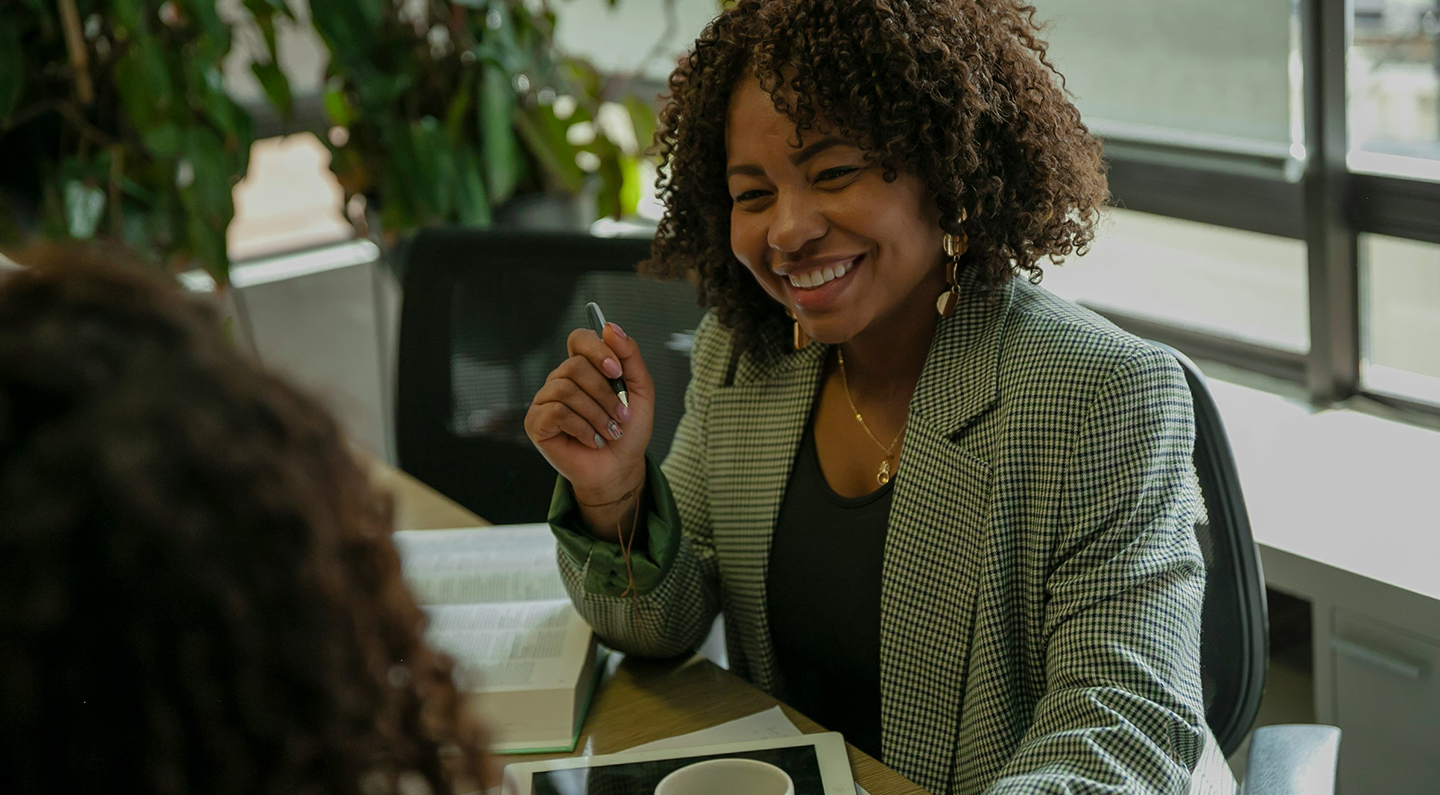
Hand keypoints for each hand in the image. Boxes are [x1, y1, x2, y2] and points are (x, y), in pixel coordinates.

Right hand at [525, 321, 653, 516]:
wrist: (620, 467)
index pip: (579, 339)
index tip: (617, 371)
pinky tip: (592, 439)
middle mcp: (560, 380)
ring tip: (610, 431)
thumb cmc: (627, 429)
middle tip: (622, 414)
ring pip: (566, 389)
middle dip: (605, 393)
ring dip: (597, 413)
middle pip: (575, 366)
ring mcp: (545, 400)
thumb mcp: (640, 389)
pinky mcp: (536, 423)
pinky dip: (582, 427)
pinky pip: (556, 412)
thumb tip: (610, 328)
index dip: (597, 350)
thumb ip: (629, 356)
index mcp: (583, 368)